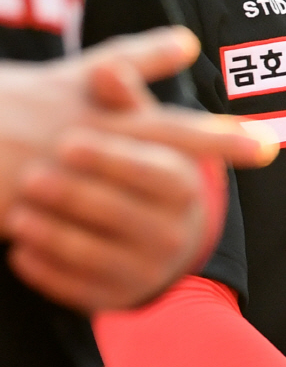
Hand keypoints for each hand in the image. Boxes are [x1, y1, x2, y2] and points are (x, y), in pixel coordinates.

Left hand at [1, 27, 277, 310]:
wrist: (153, 232)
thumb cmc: (139, 165)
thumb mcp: (139, 129)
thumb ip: (124, 98)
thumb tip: (109, 68)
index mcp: (185, 186)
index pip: (156, 174)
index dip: (112, 159)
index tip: (68, 141)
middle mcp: (175, 233)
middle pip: (124, 215)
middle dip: (76, 197)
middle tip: (33, 178)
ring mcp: (147, 271)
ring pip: (99, 256)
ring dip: (55, 236)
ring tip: (19, 215)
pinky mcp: (117, 297)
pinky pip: (79, 290)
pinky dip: (47, 271)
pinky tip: (19, 250)